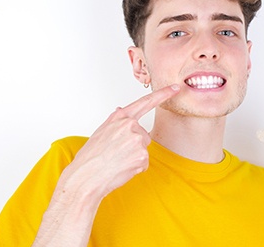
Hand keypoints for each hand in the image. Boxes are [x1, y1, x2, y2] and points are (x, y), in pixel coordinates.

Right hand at [59, 84, 179, 200]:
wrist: (86, 176)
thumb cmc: (91, 156)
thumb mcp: (101, 131)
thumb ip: (114, 120)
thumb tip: (120, 110)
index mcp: (120, 118)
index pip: (145, 102)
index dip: (163, 94)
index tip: (176, 88)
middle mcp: (130, 125)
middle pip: (143, 135)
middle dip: (134, 145)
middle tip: (116, 153)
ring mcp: (137, 140)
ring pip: (143, 149)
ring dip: (134, 157)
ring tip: (116, 161)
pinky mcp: (142, 156)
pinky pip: (143, 163)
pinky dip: (135, 168)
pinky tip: (121, 168)